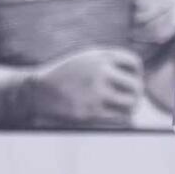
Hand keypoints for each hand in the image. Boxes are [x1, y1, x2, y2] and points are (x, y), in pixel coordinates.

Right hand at [22, 47, 143, 126]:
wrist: (38, 90)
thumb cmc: (66, 74)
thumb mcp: (86, 57)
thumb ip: (109, 60)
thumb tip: (136, 73)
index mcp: (100, 56)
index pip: (134, 62)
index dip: (136, 73)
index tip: (131, 79)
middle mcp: (100, 72)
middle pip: (135, 85)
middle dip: (136, 93)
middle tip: (132, 98)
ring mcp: (95, 92)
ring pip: (130, 103)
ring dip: (131, 107)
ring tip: (127, 108)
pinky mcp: (89, 112)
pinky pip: (118, 117)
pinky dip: (121, 118)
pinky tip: (116, 116)